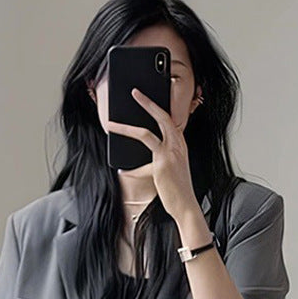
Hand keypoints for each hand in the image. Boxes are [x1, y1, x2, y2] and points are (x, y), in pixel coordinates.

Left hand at [107, 87, 199, 223]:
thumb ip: (157, 159)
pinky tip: (123, 171)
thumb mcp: (169, 168)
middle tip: (134, 92)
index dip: (157, 106)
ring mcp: (170, 154)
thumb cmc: (177, 188)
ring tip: (111, 124)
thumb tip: (135, 160)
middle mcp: (177, 145)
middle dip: (147, 103)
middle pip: (161, 116)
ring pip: (145, 134)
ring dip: (125, 128)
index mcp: (180, 143)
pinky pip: (140, 163)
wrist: (186, 205)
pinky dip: (131, 169)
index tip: (146, 97)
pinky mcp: (161, 165)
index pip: (169, 119)